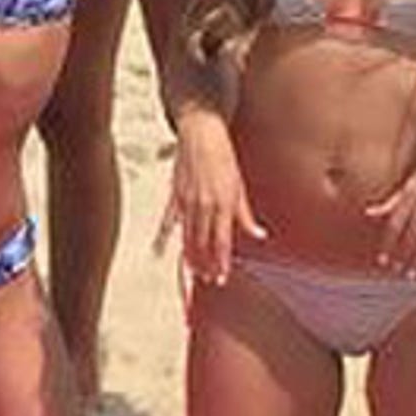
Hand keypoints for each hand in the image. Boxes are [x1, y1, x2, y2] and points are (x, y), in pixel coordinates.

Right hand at [157, 109, 264, 286]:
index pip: (222, 241)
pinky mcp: (174, 195)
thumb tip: (258, 235)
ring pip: (186, 236)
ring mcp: (187, 201)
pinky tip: (157, 251)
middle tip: (208, 280)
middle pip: (203, 244)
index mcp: (224, 204)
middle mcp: (204, 205)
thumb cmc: (224, 158)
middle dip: (205, 264)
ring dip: (189, 256)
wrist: (202, 134)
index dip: (221, 262)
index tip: (221, 277)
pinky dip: (162, 237)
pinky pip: (167, 221)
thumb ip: (246, 215)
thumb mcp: (240, 187)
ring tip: (193, 273)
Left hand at [365, 137, 415, 275]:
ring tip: (410, 274)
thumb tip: (368, 212)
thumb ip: (392, 199)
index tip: (382, 260)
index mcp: (411, 193)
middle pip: (411, 234)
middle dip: (402, 254)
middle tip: (395, 270)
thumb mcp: (411, 179)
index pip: (396, 224)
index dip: (389, 243)